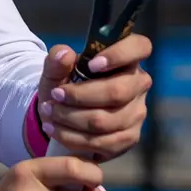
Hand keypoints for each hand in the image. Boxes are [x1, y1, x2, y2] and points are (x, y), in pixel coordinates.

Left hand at [35, 35, 152, 162]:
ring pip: (106, 121)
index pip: (140, 47)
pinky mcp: (129, 138)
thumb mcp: (55, 71)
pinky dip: (73, 137)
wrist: (62, 115)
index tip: (91, 65)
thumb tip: (65, 54)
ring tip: (50, 112)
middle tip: (54, 95)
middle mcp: (138, 84)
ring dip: (71, 118)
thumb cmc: (65, 85)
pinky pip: (102, 142)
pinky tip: (55, 130)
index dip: (119, 54)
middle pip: (117, 92)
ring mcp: (137, 113)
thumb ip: (56, 60)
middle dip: (79, 96)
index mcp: (126, 59)